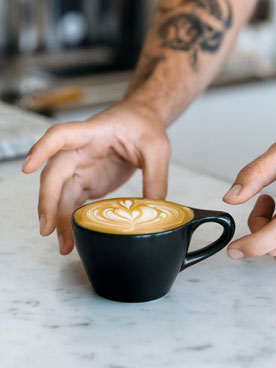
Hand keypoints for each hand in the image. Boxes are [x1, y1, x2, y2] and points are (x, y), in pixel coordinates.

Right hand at [22, 102, 170, 254]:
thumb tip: (153, 210)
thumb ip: (155, 178)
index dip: (42, 149)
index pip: (60, 136)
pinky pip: (73, 201)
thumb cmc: (144, 126)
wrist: (142, 123)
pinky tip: (72, 236)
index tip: (27, 166)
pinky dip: (70, 218)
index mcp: (93, 133)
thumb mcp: (157, 149)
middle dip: (48, 202)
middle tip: (48, 229)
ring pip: (61, 193)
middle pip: (55, 174)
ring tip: (65, 245)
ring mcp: (82, 168)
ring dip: (59, 218)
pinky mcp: (88, 181)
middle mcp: (80, 151)